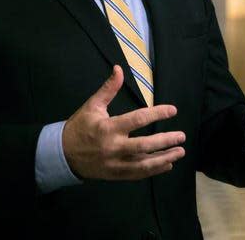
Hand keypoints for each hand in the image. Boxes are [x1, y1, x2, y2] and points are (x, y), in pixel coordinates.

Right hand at [62, 65, 185, 179]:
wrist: (63, 154)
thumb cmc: (80, 126)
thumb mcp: (92, 105)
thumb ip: (109, 88)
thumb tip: (119, 69)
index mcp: (108, 127)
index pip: (138, 119)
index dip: (157, 114)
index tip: (173, 110)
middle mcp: (114, 147)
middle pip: (145, 146)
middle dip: (165, 141)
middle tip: (182, 136)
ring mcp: (115, 163)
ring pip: (144, 164)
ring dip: (164, 159)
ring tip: (180, 152)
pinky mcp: (115, 175)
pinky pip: (138, 174)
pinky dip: (153, 170)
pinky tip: (166, 165)